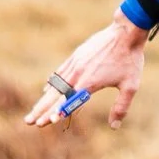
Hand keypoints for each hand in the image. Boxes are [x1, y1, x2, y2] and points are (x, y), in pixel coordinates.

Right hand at [24, 16, 147, 128]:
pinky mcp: (76, 56)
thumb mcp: (130, 86)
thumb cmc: (130, 60)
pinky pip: (60, 72)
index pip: (69, 102)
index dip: (57, 112)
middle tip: (28, 122)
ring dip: (43, 100)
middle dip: (41, 110)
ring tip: (34, 111)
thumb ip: (121, 107)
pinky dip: (52, 83)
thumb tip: (114, 126)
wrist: (126, 32)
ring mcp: (75, 63)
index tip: (46, 122)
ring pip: (55, 85)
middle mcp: (78, 73)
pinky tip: (46, 90)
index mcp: (89, 82)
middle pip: (55, 96)